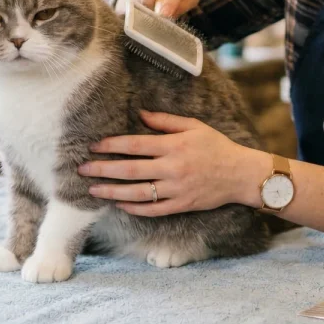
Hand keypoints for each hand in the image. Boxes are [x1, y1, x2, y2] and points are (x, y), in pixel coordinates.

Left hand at [78, 111, 266, 216]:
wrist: (241, 174)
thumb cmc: (216, 146)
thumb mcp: (193, 126)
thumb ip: (165, 121)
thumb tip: (139, 114)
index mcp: (173, 146)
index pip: (135, 145)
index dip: (111, 145)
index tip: (94, 146)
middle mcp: (172, 168)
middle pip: (130, 170)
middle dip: (103, 169)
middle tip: (82, 169)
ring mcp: (176, 189)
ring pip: (137, 193)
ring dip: (112, 192)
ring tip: (93, 190)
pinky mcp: (181, 205)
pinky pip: (153, 210)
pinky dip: (134, 208)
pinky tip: (119, 204)